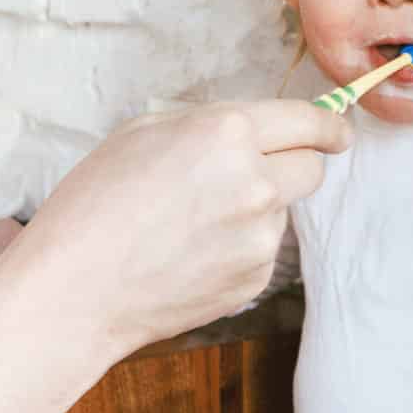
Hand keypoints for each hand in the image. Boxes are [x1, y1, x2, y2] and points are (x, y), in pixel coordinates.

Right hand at [0, 100, 348, 360]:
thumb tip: (252, 130)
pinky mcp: (254, 279)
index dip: (328, 126)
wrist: (75, 290)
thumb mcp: (141, 133)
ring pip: (282, 212)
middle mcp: (256, 182)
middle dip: (296, 165)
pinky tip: (189, 254)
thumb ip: (207, 124)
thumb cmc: (93, 205)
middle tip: (256, 175)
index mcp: (227, 133)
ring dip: (255, 210)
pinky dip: (238, 248)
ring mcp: (259, 237)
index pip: (307, 122)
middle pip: (312, 169)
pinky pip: (262, 251)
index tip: (337, 132)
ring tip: (190, 224)